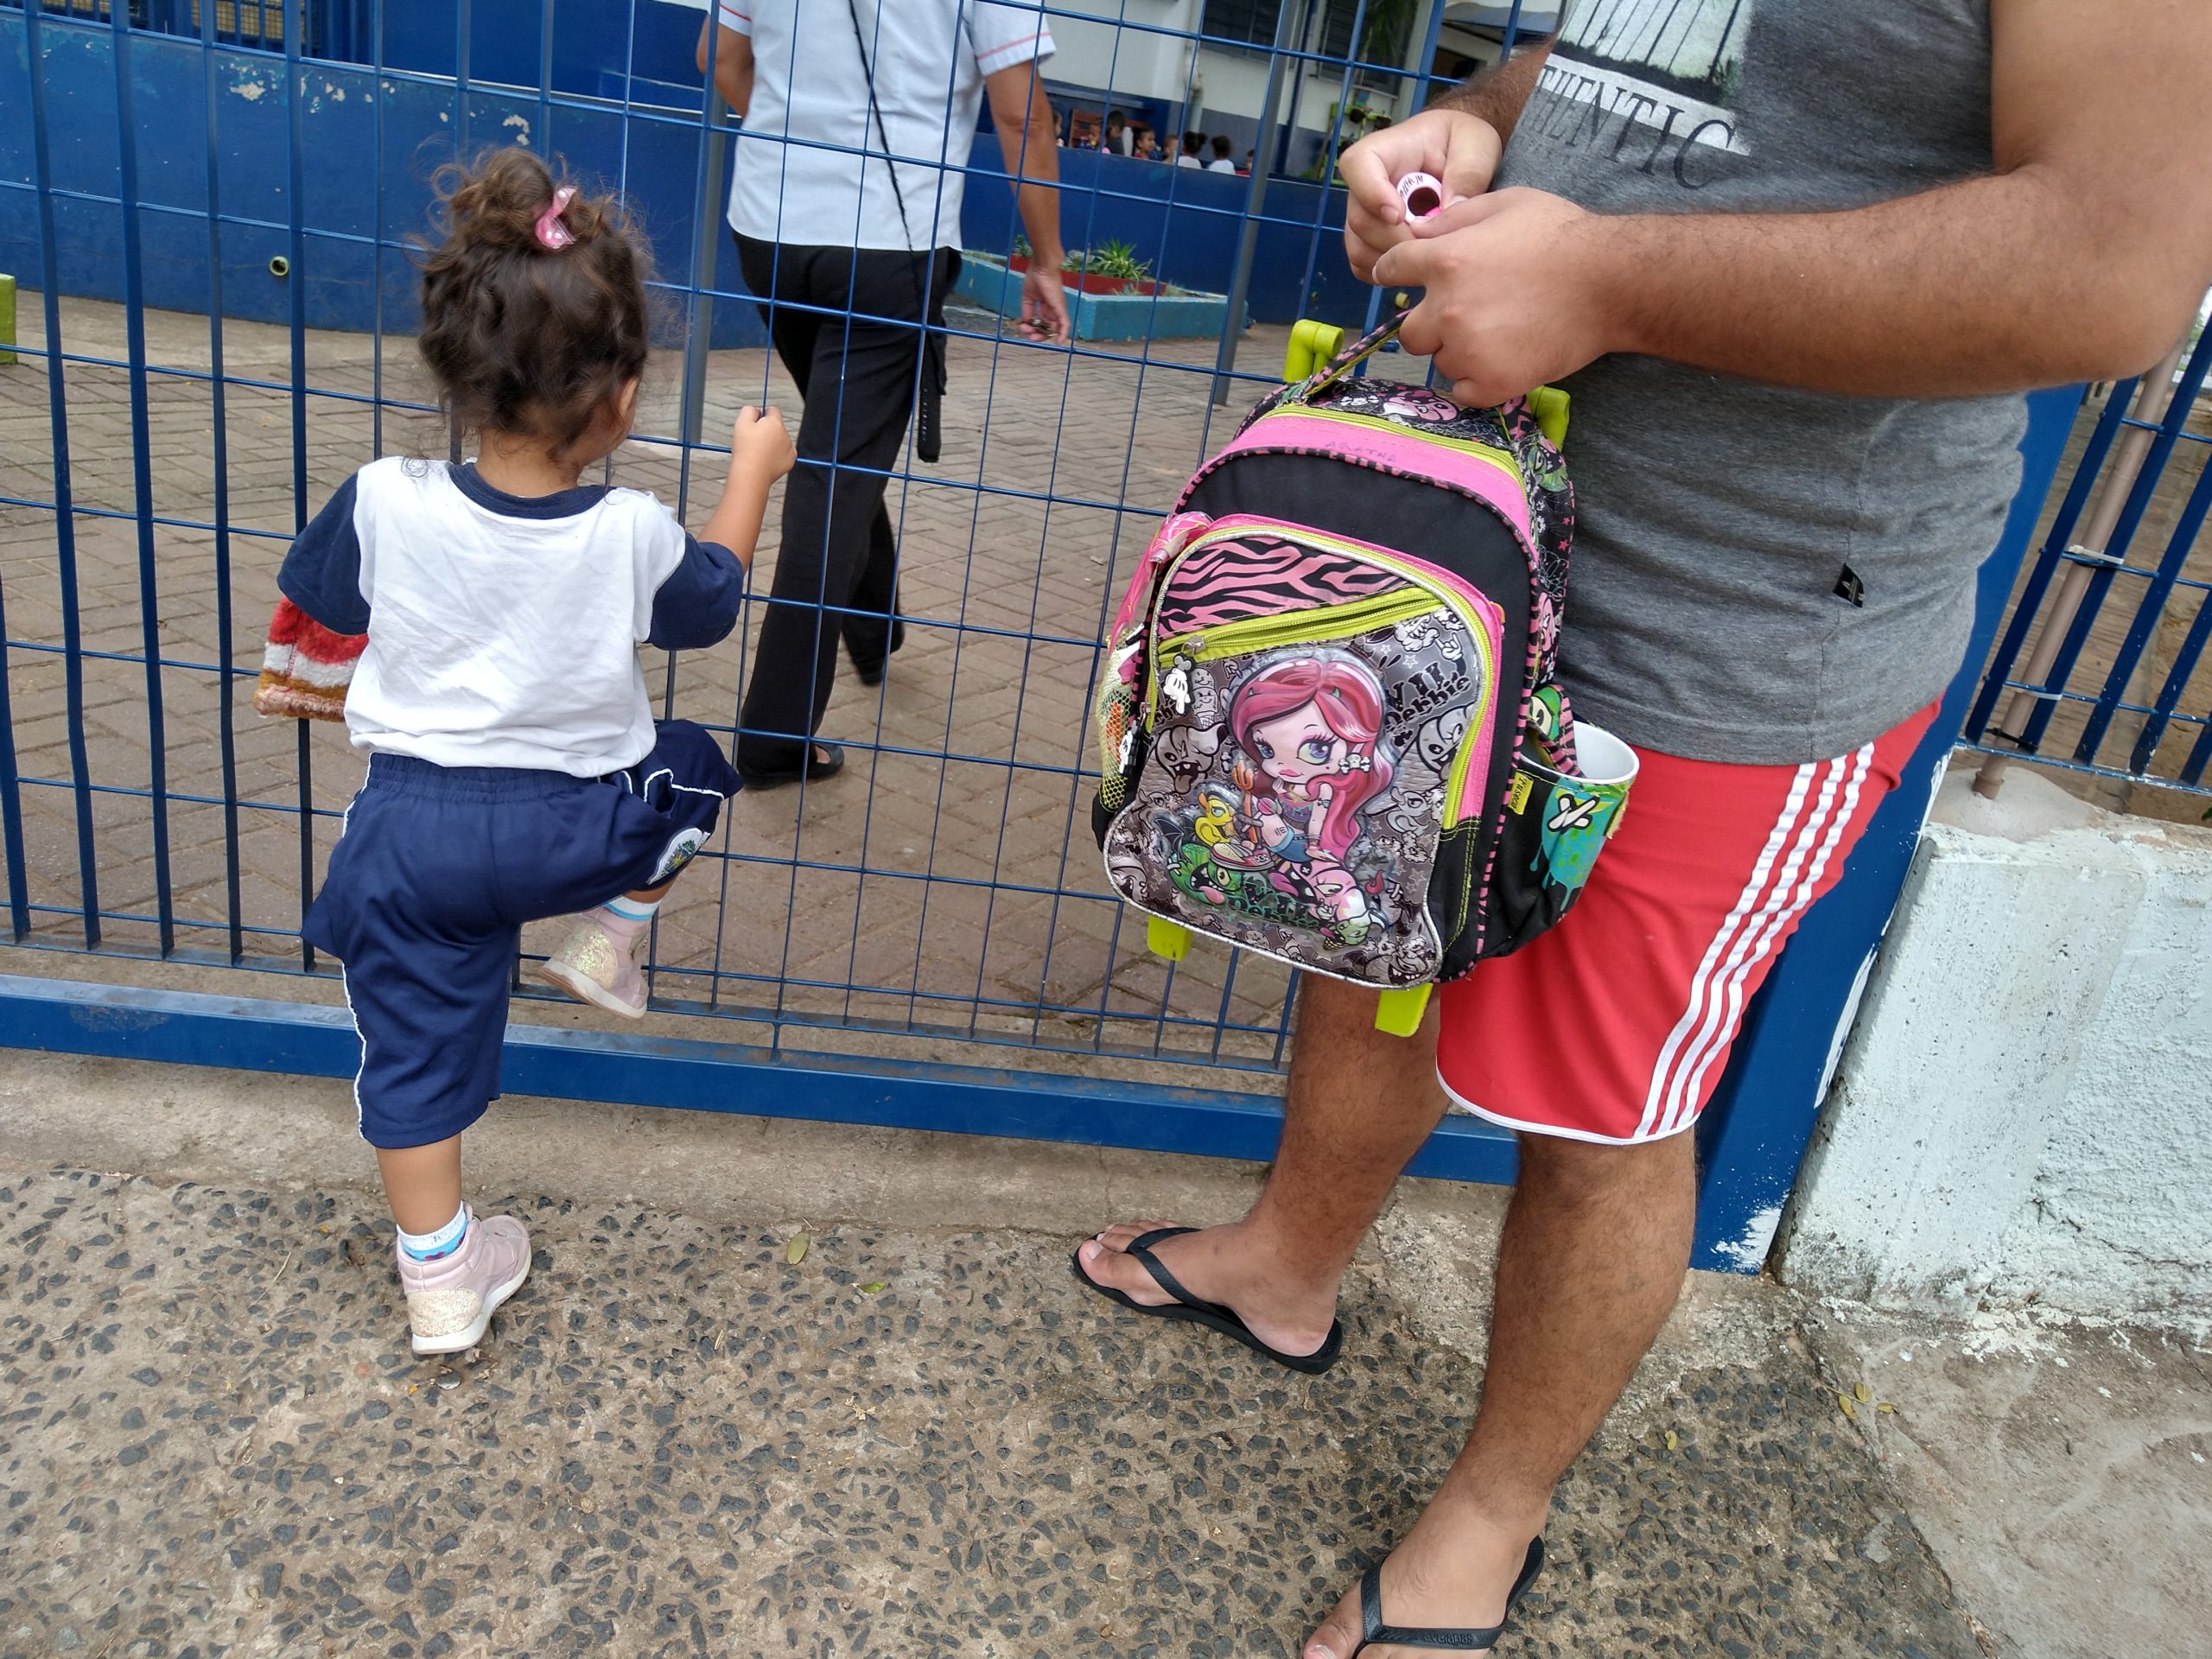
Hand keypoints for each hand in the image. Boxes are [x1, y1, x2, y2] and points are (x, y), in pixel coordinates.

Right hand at [730, 404, 794, 481]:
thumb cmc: (746, 450)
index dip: (763, 414)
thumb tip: (756, 410)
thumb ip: (749, 410)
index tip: (756, 422)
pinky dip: (776, 455)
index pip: (773, 410)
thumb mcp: (741, 423)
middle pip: (777, 426)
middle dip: (767, 429)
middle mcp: (785, 434)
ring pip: (780, 440)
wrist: (751, 474)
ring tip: (759, 451)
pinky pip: (784, 453)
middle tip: (754, 440)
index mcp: (775, 423)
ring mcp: (789, 448)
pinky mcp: (790, 460)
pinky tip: (766, 459)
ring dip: (772, 442)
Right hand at [1019, 261, 1069, 344]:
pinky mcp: (1061, 308)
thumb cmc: (1035, 277)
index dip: (1032, 328)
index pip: (1041, 322)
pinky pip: (1065, 324)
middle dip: (1037, 334)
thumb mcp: (1028, 297)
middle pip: (1048, 327)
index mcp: (1046, 306)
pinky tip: (1059, 343)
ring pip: (1054, 329)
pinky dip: (1063, 335)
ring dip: (1043, 335)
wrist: (1042, 266)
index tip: (1022, 327)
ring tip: (1033, 336)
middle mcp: (1054, 309)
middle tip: (1028, 335)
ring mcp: (1058, 309)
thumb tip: (1025, 323)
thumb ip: (1027, 311)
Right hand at [1339, 107, 1503, 283]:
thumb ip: (1466, 172)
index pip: (1357, 165)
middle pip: (1360, 220)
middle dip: (1395, 241)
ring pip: (1359, 248)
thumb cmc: (1464, 144)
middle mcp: (1366, 185)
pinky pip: (1364, 266)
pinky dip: (1387, 275)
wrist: (1463, 161)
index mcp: (1386, 151)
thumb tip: (1449, 211)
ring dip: (1392, 262)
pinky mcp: (1369, 242)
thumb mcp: (1476, 145)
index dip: (1371, 193)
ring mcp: (1365, 215)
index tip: (1399, 215)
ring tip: (1431, 258)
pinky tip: (1418, 268)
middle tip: (1433, 247)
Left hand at [1372, 188, 1616, 407]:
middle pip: (1410, 331)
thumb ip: (1454, 218)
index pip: (1391, 270)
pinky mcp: (1493, 382)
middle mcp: (1448, 309)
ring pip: (1440, 360)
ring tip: (1496, 335)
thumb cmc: (1562, 234)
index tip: (1398, 277)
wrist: (1611, 282)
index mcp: (1446, 261)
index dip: (1393, 272)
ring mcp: (1469, 350)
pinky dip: (1476, 381)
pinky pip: (1463, 391)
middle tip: (1464, 315)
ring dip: (1457, 351)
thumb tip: (1417, 231)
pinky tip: (1499, 362)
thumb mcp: (1505, 204)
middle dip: (1430, 323)